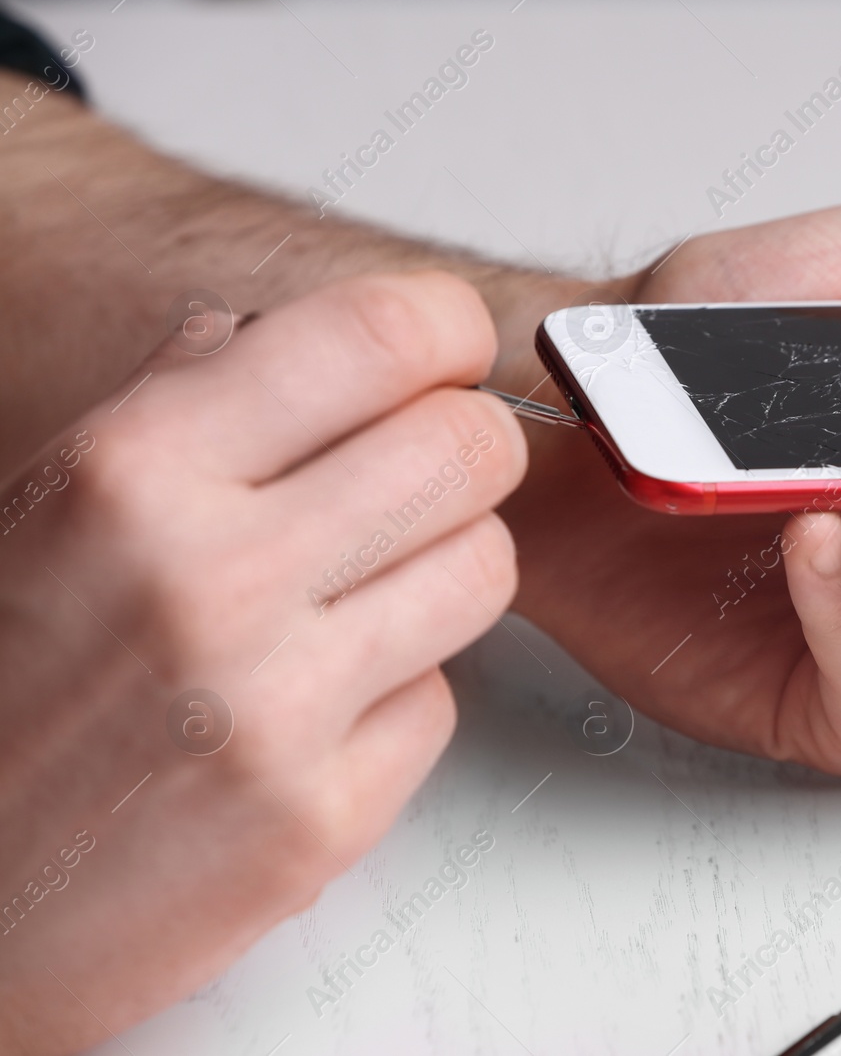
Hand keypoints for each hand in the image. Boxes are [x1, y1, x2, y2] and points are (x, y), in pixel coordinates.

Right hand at [0, 273, 525, 1052]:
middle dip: (465, 448)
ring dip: (446, 566)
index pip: (377, 337)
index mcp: (131, 475)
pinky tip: (316, 709)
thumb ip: (161, 409)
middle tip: (424, 472)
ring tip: (363, 591)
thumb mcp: (38, 515)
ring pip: (485, 569)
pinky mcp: (323, 820)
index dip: (442, 331)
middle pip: (468, 450)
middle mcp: (214, 583)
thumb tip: (254, 331)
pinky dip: (398, 694)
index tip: (444, 349)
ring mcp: (277, 710)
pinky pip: (440, 701)